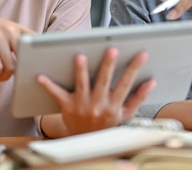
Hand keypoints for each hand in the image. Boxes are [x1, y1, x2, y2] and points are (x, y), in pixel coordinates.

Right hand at [0, 10, 34, 81]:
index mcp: (18, 28)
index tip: (39, 65)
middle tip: (16, 76)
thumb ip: (19, 40)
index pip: (36, 40)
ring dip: (6, 76)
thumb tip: (32, 60)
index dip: (40, 54)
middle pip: (24, 58)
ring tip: (2, 77)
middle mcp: (10, 31)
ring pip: (10, 65)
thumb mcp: (7, 29)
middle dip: (21, 71)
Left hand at [37, 47, 155, 135]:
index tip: (142, 54)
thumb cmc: (107, 124)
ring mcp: (82, 105)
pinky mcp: (67, 106)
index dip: (134, 68)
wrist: (86, 141)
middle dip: (108, 65)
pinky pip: (57, 94)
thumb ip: (138, 98)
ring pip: (82, 85)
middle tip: (112, 49)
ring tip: (80, 56)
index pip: (126, 84)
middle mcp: (98, 105)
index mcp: (114, 105)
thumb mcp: (126, 114)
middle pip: (104, 81)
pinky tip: (40, 75)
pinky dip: (48, 85)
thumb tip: (151, 82)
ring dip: (81, 70)